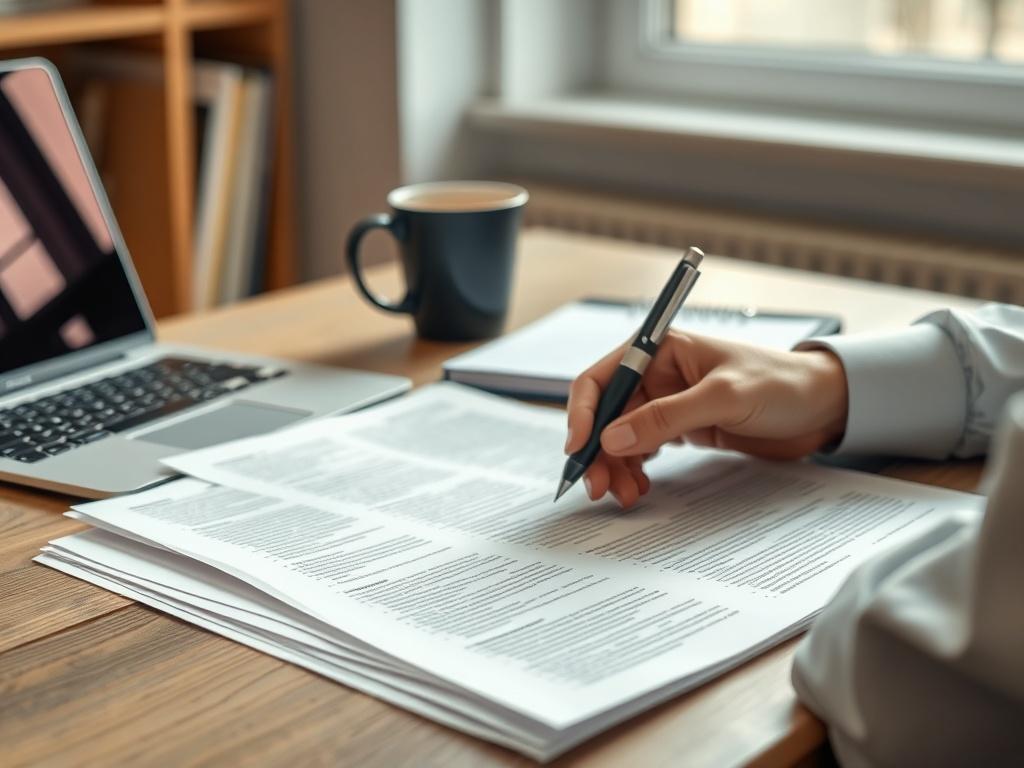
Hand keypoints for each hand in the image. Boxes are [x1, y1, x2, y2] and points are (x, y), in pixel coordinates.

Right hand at [564, 332, 848, 506]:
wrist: (824, 407)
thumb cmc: (782, 384)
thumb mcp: (725, 397)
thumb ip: (667, 416)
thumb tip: (613, 438)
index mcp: (660, 350)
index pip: (602, 378)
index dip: (583, 412)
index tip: (579, 448)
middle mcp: (657, 374)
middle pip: (606, 414)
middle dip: (598, 451)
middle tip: (597, 486)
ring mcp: (667, 403)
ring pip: (621, 437)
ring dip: (616, 467)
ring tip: (624, 495)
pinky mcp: (680, 428)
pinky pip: (642, 450)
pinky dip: (635, 471)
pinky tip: (640, 488)